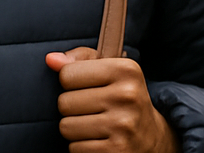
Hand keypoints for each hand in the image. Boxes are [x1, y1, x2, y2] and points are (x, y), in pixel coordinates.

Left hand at [45, 47, 179, 152]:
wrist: (153, 138)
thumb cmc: (122, 99)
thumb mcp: (110, 71)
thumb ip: (80, 60)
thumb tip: (51, 60)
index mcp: (126, 70)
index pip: (66, 74)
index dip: (71, 83)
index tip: (89, 88)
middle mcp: (127, 96)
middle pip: (64, 102)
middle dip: (73, 109)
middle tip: (94, 110)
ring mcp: (123, 126)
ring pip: (66, 127)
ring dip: (76, 130)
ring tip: (96, 126)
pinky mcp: (117, 151)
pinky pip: (75, 148)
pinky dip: (82, 148)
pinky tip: (100, 142)